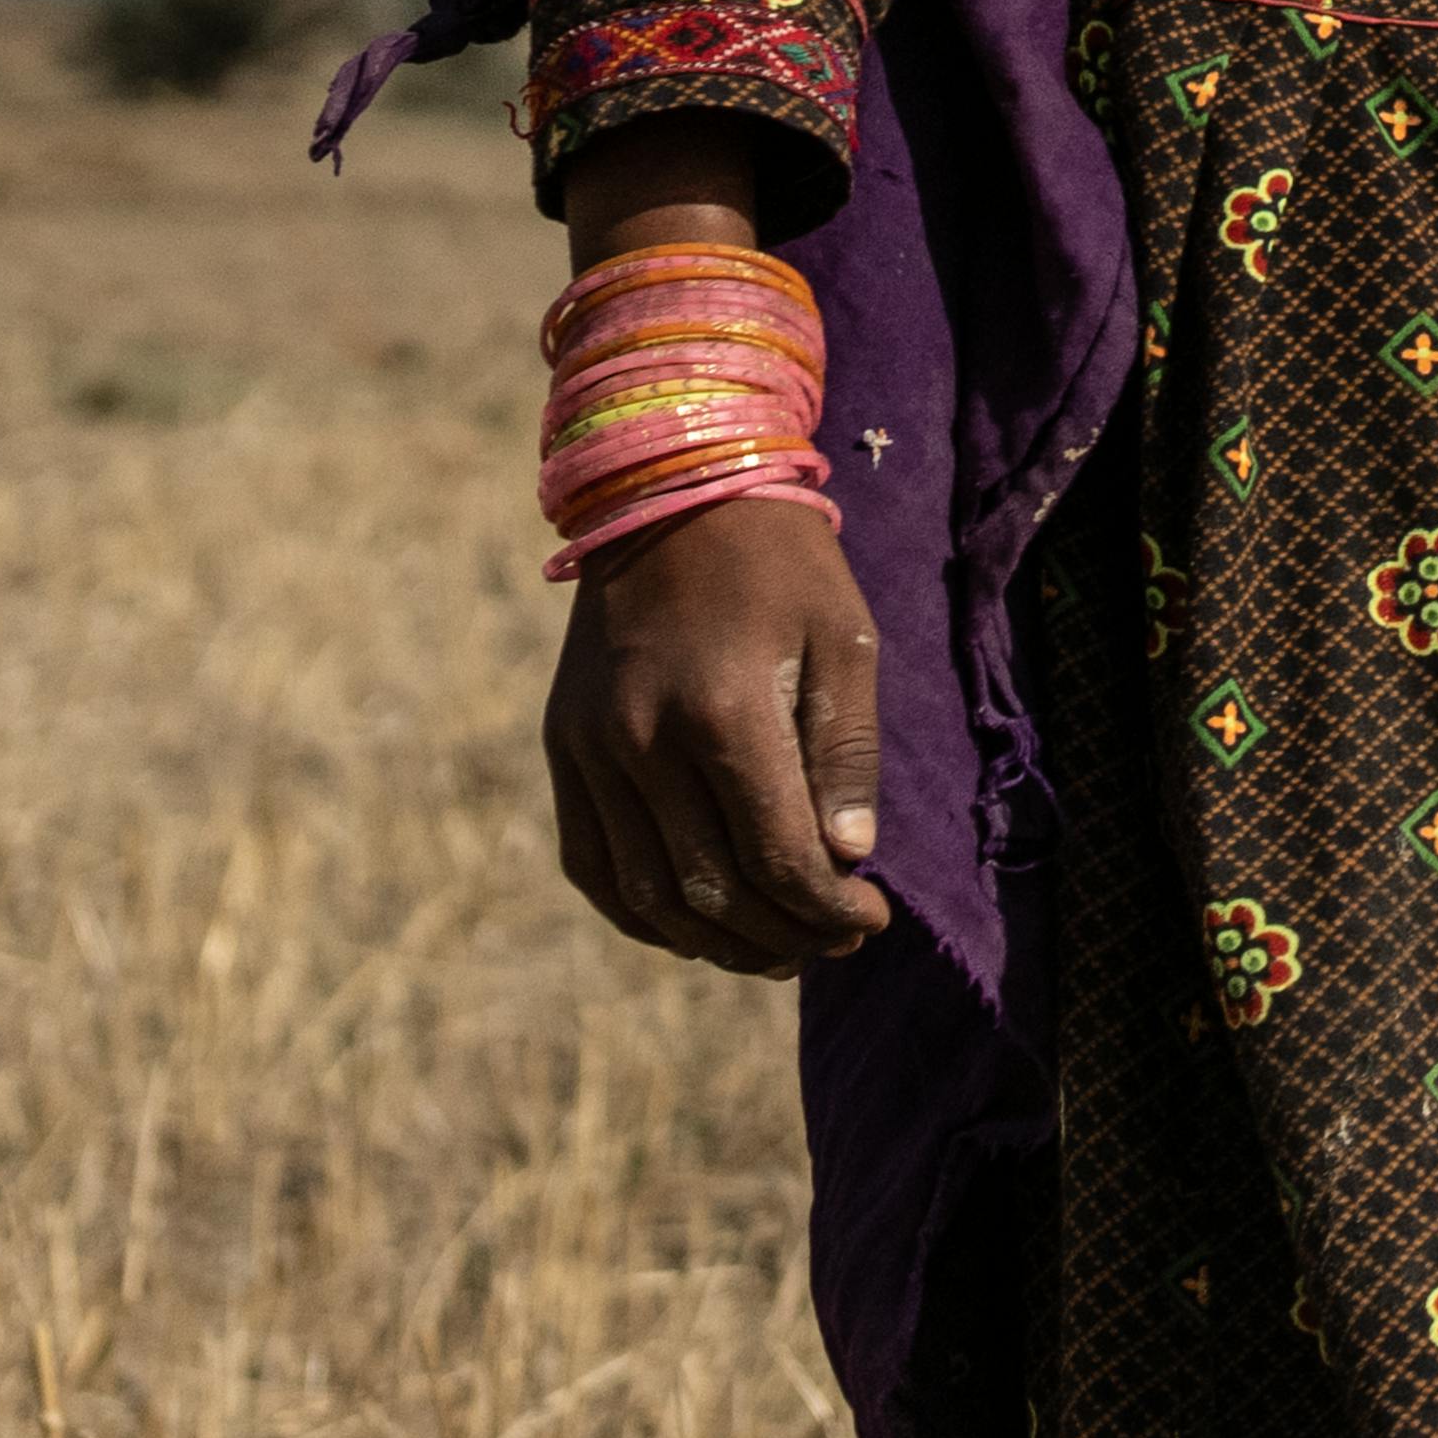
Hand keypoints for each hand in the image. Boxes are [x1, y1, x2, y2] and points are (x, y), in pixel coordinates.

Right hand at [536, 113, 885, 972]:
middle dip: (784, 934)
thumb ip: (846, 752)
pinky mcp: (563, 748)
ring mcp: (590, 748)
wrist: (667, 491)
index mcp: (721, 710)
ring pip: (646, 896)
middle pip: (712, 891)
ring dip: (717, 942)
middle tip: (836, 938)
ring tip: (780, 947)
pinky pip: (592, 864)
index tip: (874, 916)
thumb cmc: (779, 563)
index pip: (777, 856)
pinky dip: (643, 914)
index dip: (830, 907)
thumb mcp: (843, 637)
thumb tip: (846, 858)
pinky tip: (699, 925)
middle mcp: (641, 740)